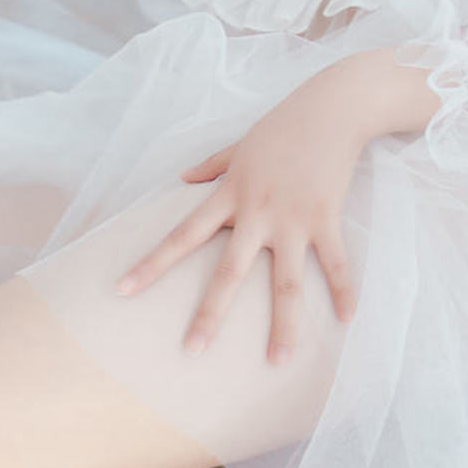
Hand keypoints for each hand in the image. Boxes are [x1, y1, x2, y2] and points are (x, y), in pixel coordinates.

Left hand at [114, 79, 366, 363]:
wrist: (332, 106)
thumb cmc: (283, 124)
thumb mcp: (238, 145)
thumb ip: (210, 166)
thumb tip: (183, 180)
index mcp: (229, 196)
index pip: (182, 236)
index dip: (151, 264)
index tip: (122, 289)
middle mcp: (257, 213)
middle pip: (228, 273)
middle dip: (210, 314)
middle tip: (192, 351)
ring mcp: (293, 220)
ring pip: (285, 283)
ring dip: (283, 325)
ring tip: (278, 361)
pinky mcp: (326, 218)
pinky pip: (335, 262)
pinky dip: (342, 291)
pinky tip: (345, 321)